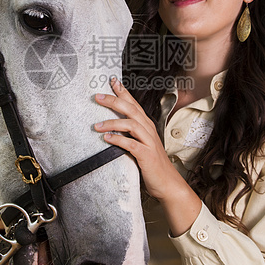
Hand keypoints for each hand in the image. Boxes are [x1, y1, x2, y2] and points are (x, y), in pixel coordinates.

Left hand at [94, 79, 187, 198]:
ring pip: (131, 124)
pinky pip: (131, 144)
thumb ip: (130, 133)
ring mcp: (149, 141)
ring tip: (97, 125)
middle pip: (130, 109)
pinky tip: (107, 139)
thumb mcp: (141, 144)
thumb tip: (111, 126)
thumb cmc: (152, 164)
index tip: (112, 81)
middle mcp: (148, 129)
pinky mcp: (146, 155)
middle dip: (114, 101)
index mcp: (146, 125)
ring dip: (112, 122)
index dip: (123, 91)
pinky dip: (118, 140)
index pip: (133, 103)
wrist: (167, 183)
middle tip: (98, 97)